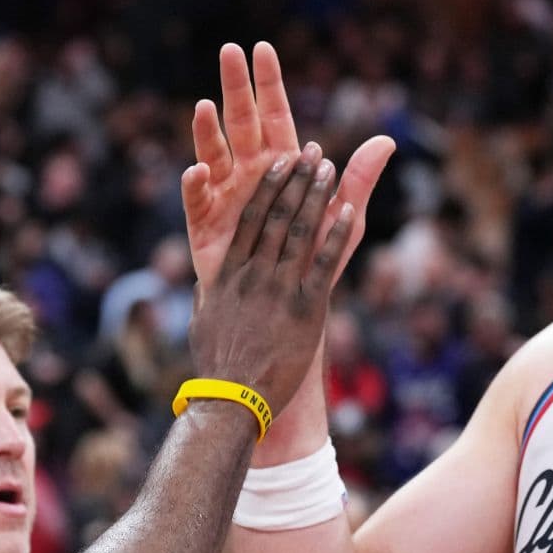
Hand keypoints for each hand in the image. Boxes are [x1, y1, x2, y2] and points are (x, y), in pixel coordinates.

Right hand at [184, 42, 393, 290]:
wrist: (282, 305)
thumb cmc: (312, 257)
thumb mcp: (342, 218)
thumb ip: (358, 179)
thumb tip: (388, 139)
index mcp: (281, 163)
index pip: (274, 114)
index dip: (268, 83)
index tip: (262, 48)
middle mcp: (250, 172)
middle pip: (240, 122)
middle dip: (235, 87)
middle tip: (229, 51)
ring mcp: (225, 195)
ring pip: (213, 154)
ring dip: (208, 132)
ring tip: (205, 107)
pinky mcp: (205, 225)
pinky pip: (197, 202)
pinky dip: (195, 186)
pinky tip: (197, 170)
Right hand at [188, 152, 352, 415]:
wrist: (233, 400)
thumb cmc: (217, 366)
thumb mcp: (204, 322)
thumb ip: (209, 296)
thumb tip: (207, 284)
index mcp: (228, 274)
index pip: (249, 219)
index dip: (268, 188)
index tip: (280, 162)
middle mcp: (253, 274)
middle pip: (276, 215)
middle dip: (296, 180)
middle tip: (311, 152)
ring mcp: (279, 289)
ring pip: (299, 231)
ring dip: (316, 196)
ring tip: (328, 168)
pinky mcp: (305, 309)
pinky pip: (324, 263)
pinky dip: (336, 235)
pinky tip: (349, 210)